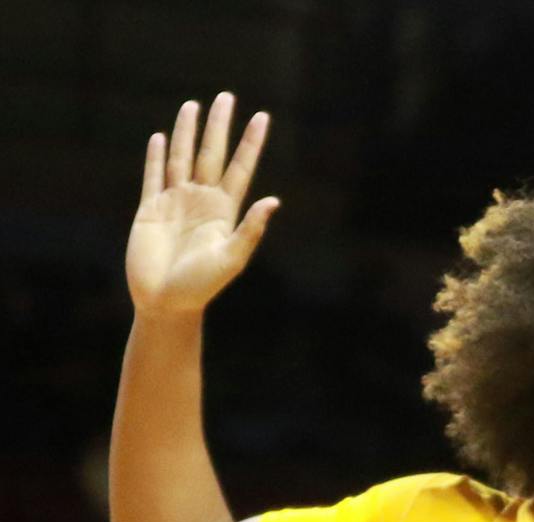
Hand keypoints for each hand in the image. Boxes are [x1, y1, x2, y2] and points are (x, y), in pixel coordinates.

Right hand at [128, 94, 278, 317]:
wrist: (166, 302)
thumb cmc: (202, 286)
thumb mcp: (231, 259)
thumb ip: (251, 230)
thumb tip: (274, 201)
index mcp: (224, 212)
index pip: (241, 168)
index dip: (251, 143)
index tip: (262, 117)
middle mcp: (202, 202)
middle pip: (211, 154)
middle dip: (218, 126)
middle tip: (226, 96)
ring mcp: (175, 203)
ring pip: (182, 158)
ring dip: (186, 132)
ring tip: (193, 105)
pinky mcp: (150, 209)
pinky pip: (154, 175)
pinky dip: (157, 156)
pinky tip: (162, 137)